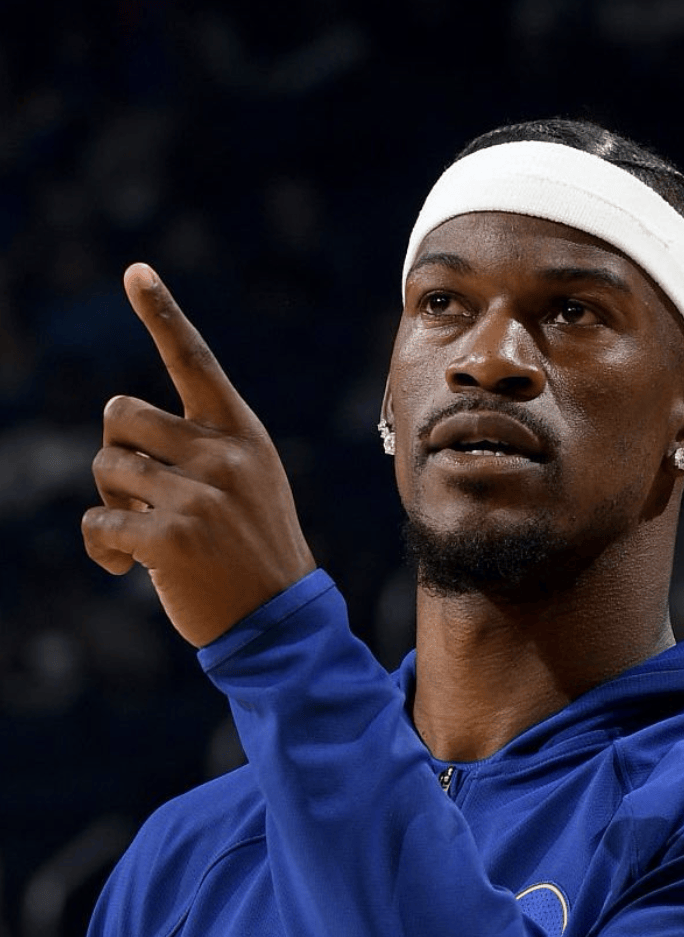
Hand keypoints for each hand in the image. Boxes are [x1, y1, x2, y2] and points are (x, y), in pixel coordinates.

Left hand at [82, 263, 316, 646]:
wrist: (280, 613)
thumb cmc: (254, 542)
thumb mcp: (250, 479)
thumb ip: (203, 445)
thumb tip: (123, 432)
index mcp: (242, 433)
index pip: (196, 361)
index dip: (163, 314)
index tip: (135, 271)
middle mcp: (223, 454)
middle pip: (119, 413)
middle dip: (115, 451)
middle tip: (139, 491)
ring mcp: (200, 494)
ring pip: (105, 465)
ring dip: (109, 500)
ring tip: (138, 532)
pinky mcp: (172, 537)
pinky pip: (98, 521)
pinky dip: (100, 546)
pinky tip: (123, 566)